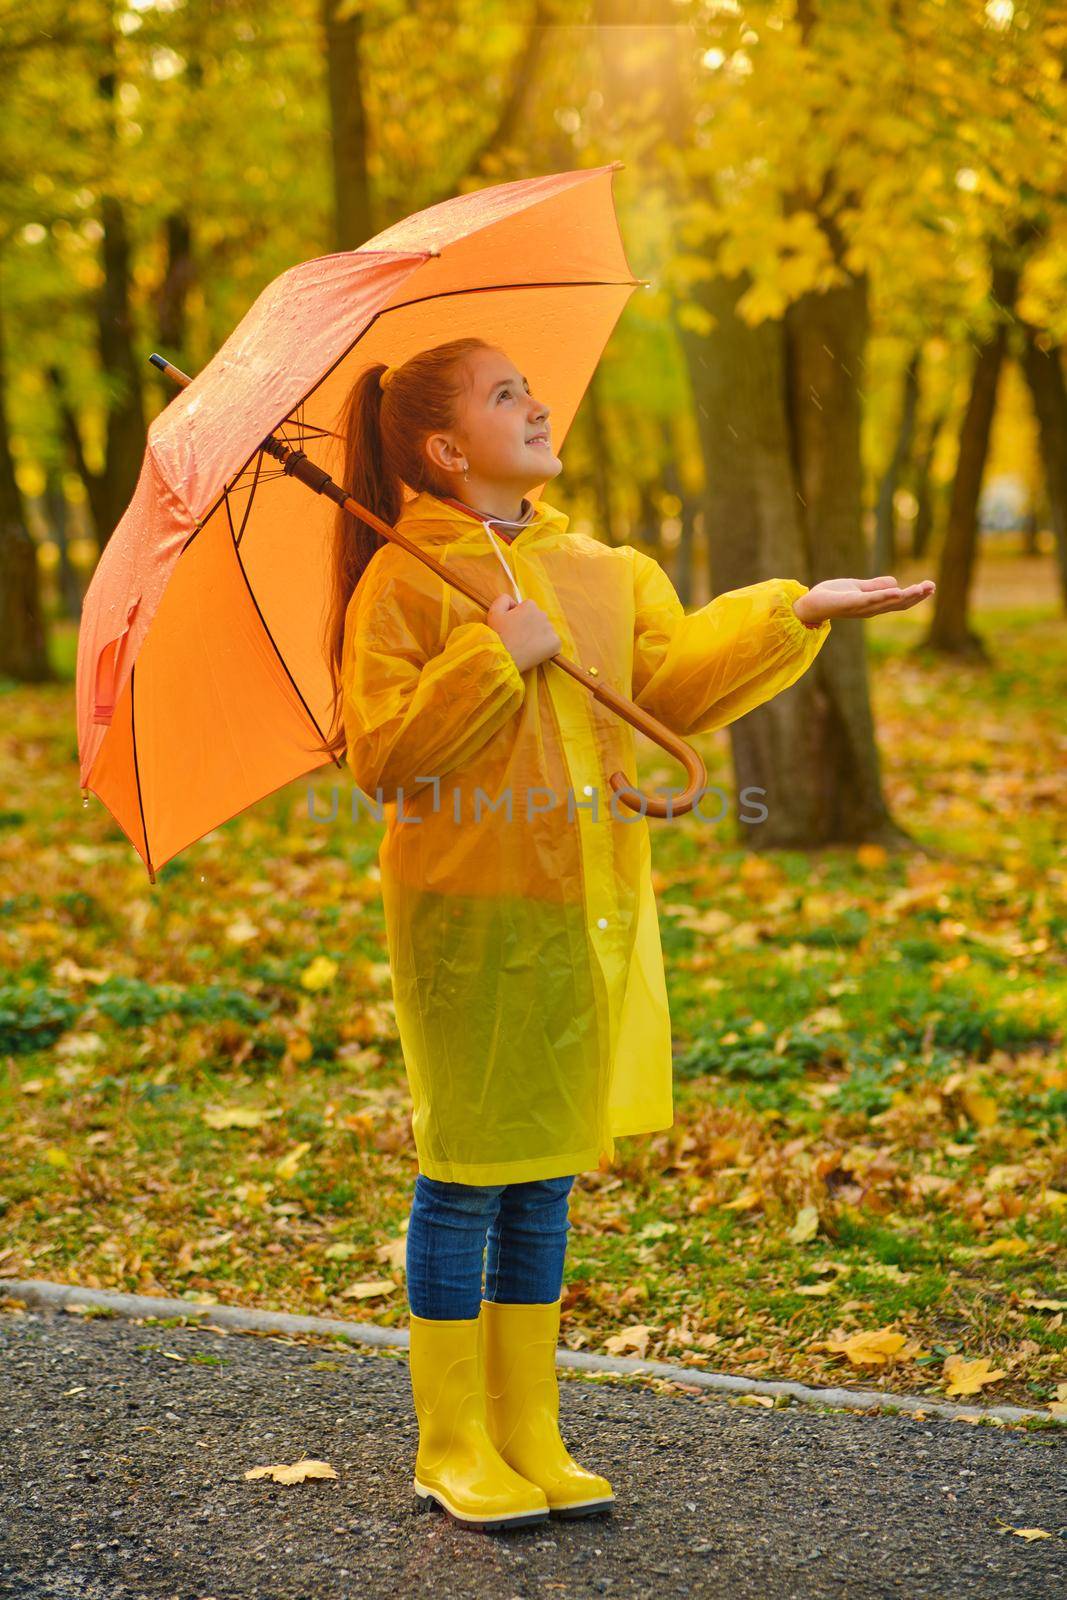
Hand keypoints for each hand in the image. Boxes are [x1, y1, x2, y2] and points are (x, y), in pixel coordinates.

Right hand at [485, 592, 561, 672]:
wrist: (503, 658)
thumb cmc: (498, 635)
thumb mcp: (494, 612)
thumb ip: (504, 599)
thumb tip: (514, 601)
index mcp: (530, 606)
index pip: (528, 607)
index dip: (519, 616)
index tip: (512, 627)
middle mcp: (543, 615)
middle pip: (538, 617)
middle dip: (530, 625)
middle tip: (518, 637)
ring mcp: (551, 630)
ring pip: (545, 630)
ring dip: (538, 635)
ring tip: (525, 645)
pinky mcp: (556, 644)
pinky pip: (552, 642)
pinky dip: (545, 647)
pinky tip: (534, 651)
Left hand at [793, 576, 935, 626]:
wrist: (809, 604)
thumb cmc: (831, 596)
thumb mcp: (858, 588)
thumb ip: (875, 586)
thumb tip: (896, 583)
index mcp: (874, 605)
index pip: (899, 601)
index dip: (915, 596)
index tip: (930, 587)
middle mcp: (870, 609)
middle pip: (898, 604)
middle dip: (916, 596)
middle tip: (932, 587)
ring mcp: (861, 608)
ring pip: (889, 602)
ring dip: (906, 596)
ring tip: (922, 588)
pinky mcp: (851, 603)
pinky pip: (871, 600)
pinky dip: (884, 596)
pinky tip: (897, 591)